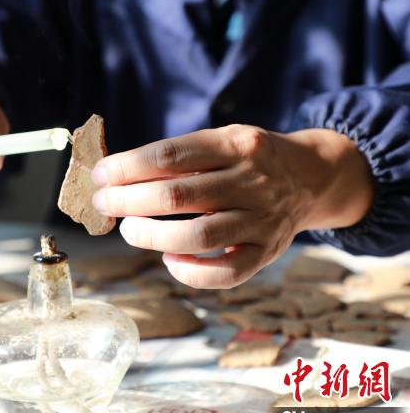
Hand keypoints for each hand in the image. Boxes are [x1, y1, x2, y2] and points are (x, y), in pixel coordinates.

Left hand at [91, 124, 372, 287]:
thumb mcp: (223, 139)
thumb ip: (180, 156)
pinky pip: (226, 273)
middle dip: (129, 201)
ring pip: (200, 236)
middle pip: (178, 196)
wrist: (312, 176)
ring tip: (128, 230)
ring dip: (152, 236)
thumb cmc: (250, 159)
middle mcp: (252, 181)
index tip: (101, 175)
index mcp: (236, 144)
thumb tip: (117, 175)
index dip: (128, 168)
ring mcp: (262, 220)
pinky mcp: (267, 252)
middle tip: (103, 203)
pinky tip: (169, 259)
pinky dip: (190, 271)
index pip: (170, 156)